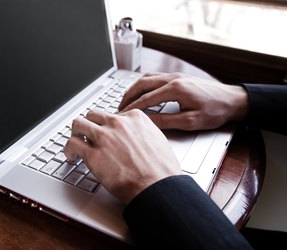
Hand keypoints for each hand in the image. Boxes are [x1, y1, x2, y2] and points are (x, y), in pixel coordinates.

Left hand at [63, 109, 181, 204]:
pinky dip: (68, 149)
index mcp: (135, 118)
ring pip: (78, 124)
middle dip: (89, 125)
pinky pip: (72, 143)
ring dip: (75, 133)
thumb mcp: (158, 140)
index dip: (106, 126)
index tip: (104, 133)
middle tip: (86, 135)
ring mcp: (104, 137)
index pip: (112, 115)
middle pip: (93, 115)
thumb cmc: (162, 170)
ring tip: (75, 143)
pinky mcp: (93, 154)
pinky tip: (71, 155)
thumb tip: (137, 137)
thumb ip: (144, 133)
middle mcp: (117, 123)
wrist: (157, 187)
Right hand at [119, 72, 248, 130]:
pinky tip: (141, 92)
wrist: (232, 100)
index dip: (132, 108)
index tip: (122, 116)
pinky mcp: (178, 77)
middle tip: (119, 108)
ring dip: (134, 88)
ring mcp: (175, 75)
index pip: (146, 99)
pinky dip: (143, 84)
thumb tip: (147, 122)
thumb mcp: (191, 121)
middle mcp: (173, 78)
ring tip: (126, 100)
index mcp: (176, 89)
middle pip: (142, 84)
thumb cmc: (215, 111)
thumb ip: (166, 121)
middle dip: (128, 96)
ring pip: (147, 78)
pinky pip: (154, 77)